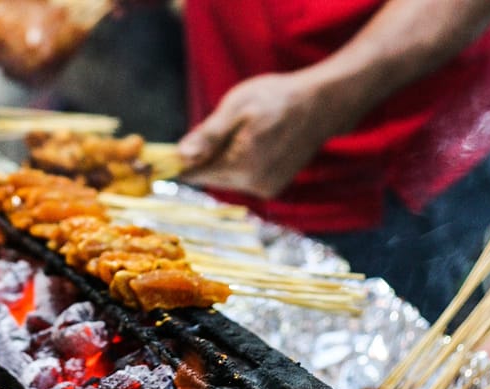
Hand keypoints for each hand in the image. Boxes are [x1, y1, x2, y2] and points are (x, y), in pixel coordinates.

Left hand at [176, 71, 344, 198]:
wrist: (322, 103)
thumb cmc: (277, 98)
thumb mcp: (236, 107)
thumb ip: (208, 135)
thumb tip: (180, 156)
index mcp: (241, 167)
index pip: (195, 174)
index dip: (179, 162)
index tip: (167, 152)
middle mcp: (254, 186)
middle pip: (210, 176)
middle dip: (206, 156)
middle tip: (219, 127)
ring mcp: (266, 189)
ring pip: (227, 177)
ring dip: (224, 158)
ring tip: (245, 131)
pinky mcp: (273, 188)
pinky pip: (243, 178)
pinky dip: (241, 162)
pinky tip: (256, 141)